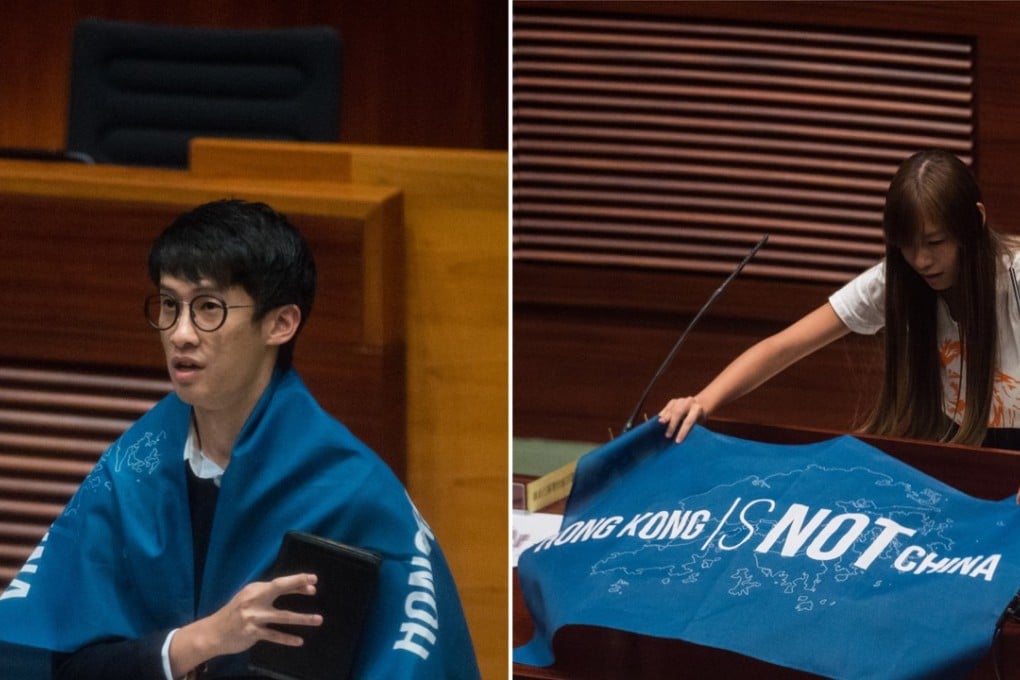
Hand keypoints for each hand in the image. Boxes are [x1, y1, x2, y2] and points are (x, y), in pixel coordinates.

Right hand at [170, 573, 322, 675]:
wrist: (213, 633)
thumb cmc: (235, 613)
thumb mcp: (248, 598)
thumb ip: (267, 594)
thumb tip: (294, 589)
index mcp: (255, 589)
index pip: (279, 582)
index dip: (296, 580)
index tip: (313, 579)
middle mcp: (254, 600)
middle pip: (279, 589)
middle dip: (298, 587)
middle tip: (315, 589)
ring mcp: (254, 617)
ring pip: (283, 616)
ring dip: (302, 618)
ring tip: (318, 619)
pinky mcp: (253, 633)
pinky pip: (274, 636)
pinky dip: (287, 639)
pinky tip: (299, 641)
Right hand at [658, 396, 705, 442]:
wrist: (697, 406)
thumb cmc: (698, 419)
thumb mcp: (699, 424)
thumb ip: (692, 429)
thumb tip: (680, 440)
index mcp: (697, 409)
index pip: (689, 421)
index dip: (683, 431)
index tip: (677, 441)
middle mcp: (689, 402)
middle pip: (678, 413)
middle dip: (672, 425)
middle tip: (667, 435)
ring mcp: (680, 400)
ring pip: (671, 409)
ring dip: (665, 419)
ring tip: (660, 426)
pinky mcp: (673, 401)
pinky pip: (666, 408)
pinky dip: (662, 415)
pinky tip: (659, 421)